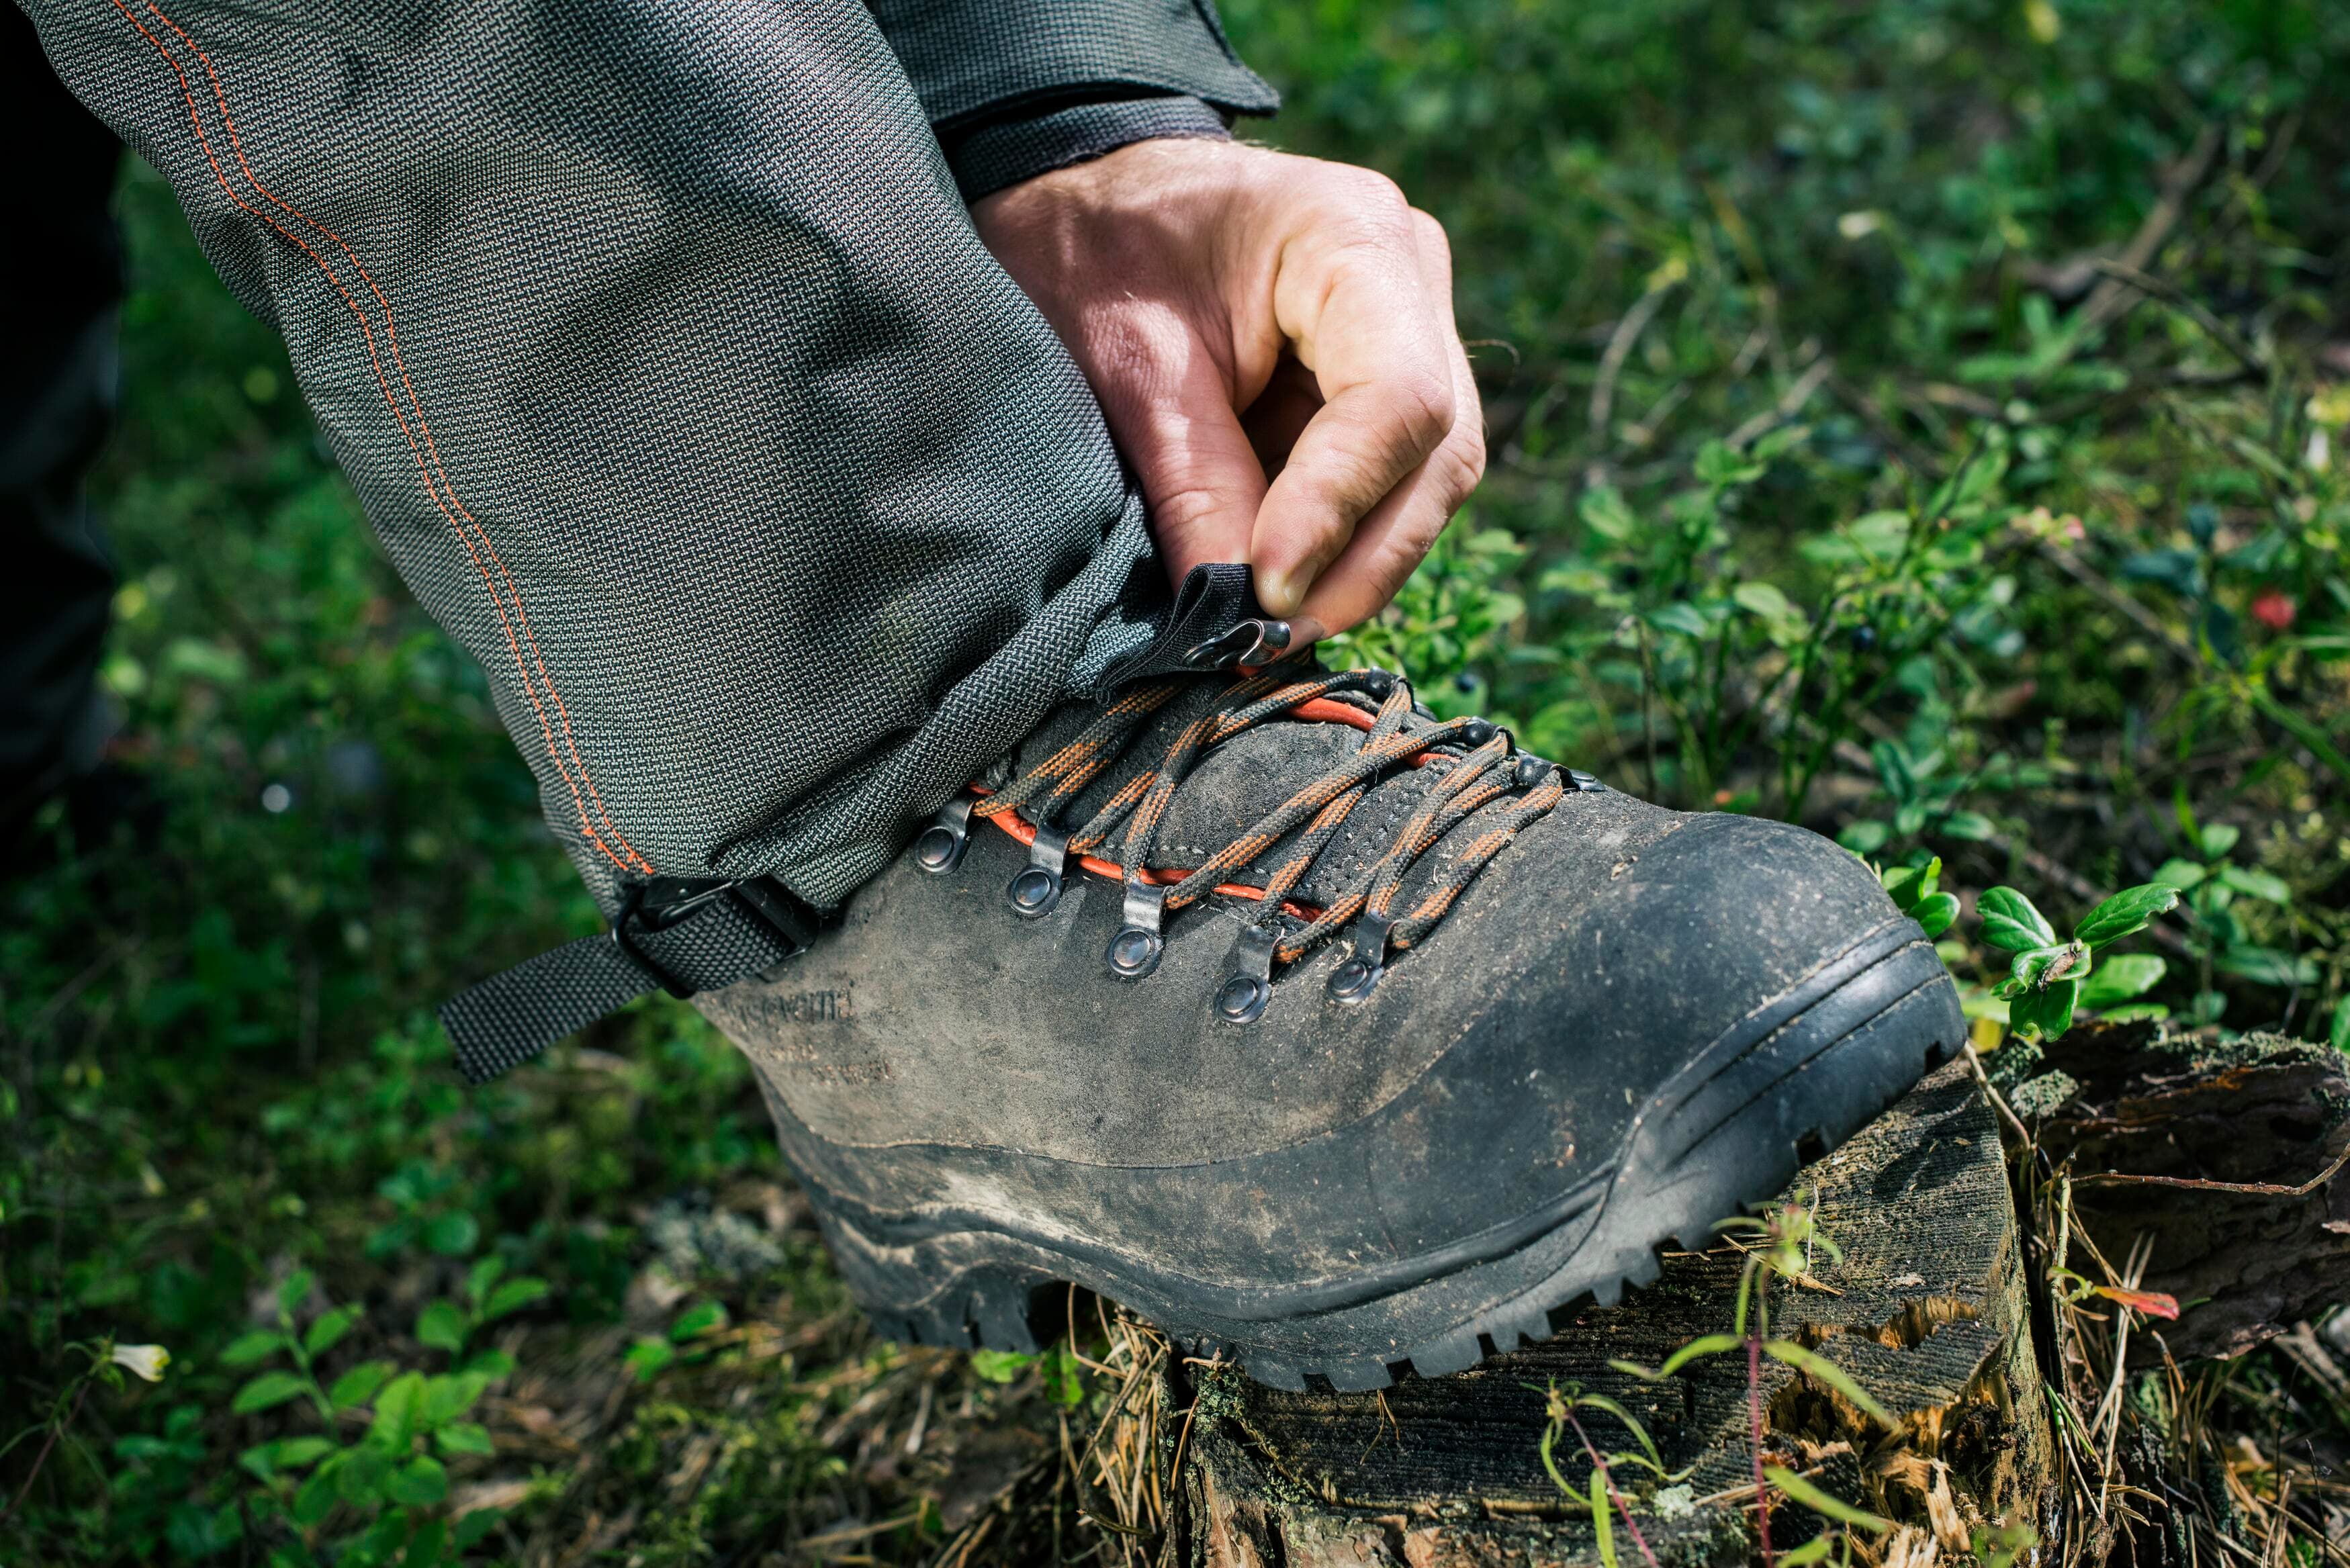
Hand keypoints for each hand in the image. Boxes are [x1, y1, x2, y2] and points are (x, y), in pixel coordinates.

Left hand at [973, 138, 1483, 641]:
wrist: (1086, 194)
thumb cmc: (1096, 249)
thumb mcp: (1126, 365)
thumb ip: (1191, 482)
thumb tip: (1238, 610)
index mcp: (1352, 237)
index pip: (1397, 397)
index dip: (1340, 505)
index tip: (1270, 587)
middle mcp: (1410, 276)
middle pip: (1436, 450)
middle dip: (1362, 558)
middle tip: (1274, 638)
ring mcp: (1411, 326)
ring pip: (1426, 478)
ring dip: (1355, 563)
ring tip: (1269, 627)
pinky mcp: (1383, 376)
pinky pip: (1390, 479)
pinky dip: (1338, 541)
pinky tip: (1278, 585)